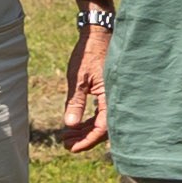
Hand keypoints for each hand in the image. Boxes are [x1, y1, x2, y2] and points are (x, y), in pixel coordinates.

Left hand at [61, 19, 110, 151]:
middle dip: (84, 138)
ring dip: (85, 130)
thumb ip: (75, 102)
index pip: (102, 128)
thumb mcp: (78, 79)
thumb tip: (70, 125)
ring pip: (102, 121)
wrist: (97, 34)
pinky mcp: (109, 92)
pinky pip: (102, 112)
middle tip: (65, 143)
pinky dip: (89, 120)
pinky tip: (76, 124)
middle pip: (104, 128)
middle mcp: (116, 98)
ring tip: (67, 136)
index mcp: (111, 96)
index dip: (87, 141)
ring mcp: (114, 95)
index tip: (71, 148)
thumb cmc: (88, 54)